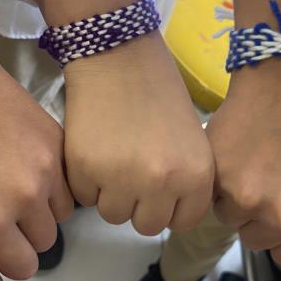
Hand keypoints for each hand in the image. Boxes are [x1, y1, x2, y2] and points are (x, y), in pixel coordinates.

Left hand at [0, 38, 73, 279]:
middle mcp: (26, 199)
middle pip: (47, 241)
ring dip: (46, 207)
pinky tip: (30, 161)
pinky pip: (68, 179)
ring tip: (23, 184)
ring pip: (63, 212)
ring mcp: (49, 168)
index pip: (23, 266)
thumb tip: (3, 240)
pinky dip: (56, 180)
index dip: (13, 259)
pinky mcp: (59, 142)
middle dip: (29, 234)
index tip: (6, 245)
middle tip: (10, 212)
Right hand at [64, 33, 213, 234]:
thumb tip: (168, 211)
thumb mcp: (191, 141)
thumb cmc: (159, 92)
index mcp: (196, 176)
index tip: (159, 190)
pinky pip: (84, 197)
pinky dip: (85, 181)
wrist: (118, 56)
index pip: (183, 222)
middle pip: (146, 225)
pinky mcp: (84, 170)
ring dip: (110, 195)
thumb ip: (185, 180)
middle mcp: (162, 183)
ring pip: (112, 215)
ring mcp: (121, 179)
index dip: (168, 208)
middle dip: (138, 205)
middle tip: (131, 174)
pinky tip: (94, 150)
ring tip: (111, 160)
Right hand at [207, 57, 280, 266]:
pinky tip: (232, 155)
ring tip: (246, 163)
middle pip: (255, 239)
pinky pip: (210, 197)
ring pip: (230, 219)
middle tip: (260, 177)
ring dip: (231, 198)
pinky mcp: (223, 183)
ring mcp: (255, 203)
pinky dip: (215, 181)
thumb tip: (277, 242)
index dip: (277, 232)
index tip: (275, 208)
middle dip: (253, 214)